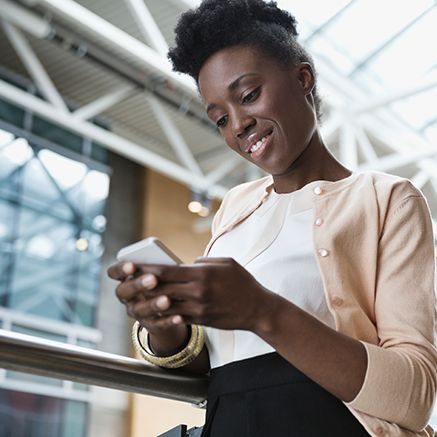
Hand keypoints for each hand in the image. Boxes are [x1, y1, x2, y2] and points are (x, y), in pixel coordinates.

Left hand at [112, 257, 272, 331]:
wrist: (257, 309)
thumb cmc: (243, 283)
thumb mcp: (225, 262)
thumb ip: (203, 262)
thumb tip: (186, 264)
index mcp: (201, 274)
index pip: (166, 271)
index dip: (146, 269)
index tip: (132, 266)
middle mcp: (197, 292)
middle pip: (161, 288)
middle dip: (142, 284)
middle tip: (128, 280)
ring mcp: (198, 308)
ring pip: (165, 305)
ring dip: (149, 300)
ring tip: (137, 295)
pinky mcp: (200, 320)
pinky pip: (176, 317)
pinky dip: (164, 313)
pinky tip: (155, 308)